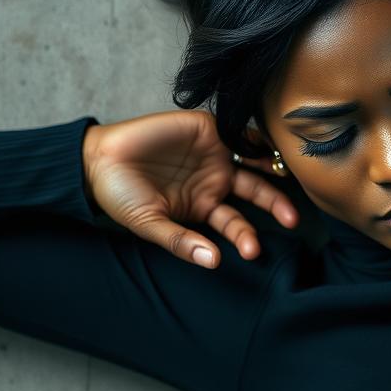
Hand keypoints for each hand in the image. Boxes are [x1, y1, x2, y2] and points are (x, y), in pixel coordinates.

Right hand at [83, 110, 297, 267]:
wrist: (97, 160)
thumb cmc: (122, 197)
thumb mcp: (150, 224)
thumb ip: (181, 241)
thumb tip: (212, 262)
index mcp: (206, 206)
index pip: (237, 223)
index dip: (246, 236)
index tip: (252, 252)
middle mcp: (217, 180)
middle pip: (257, 192)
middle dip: (276, 205)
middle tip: (292, 219)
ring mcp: (215, 153)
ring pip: (255, 161)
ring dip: (272, 168)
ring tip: (285, 177)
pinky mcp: (208, 128)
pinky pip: (238, 132)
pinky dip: (254, 137)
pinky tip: (266, 146)